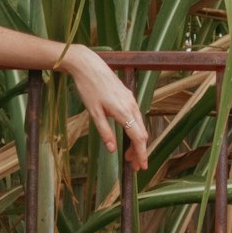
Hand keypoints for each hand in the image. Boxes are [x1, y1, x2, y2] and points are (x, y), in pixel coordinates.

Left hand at [60, 43, 149, 170]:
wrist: (89, 65)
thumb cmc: (88, 88)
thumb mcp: (94, 113)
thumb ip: (104, 132)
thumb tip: (112, 149)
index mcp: (123, 111)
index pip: (138, 138)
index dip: (141, 153)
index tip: (142, 167)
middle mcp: (131, 106)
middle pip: (141, 133)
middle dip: (139, 150)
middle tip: (133, 165)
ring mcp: (131, 100)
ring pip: (139, 125)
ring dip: (136, 141)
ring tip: (128, 154)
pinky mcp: (128, 96)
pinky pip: (136, 117)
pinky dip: (134, 129)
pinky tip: (127, 135)